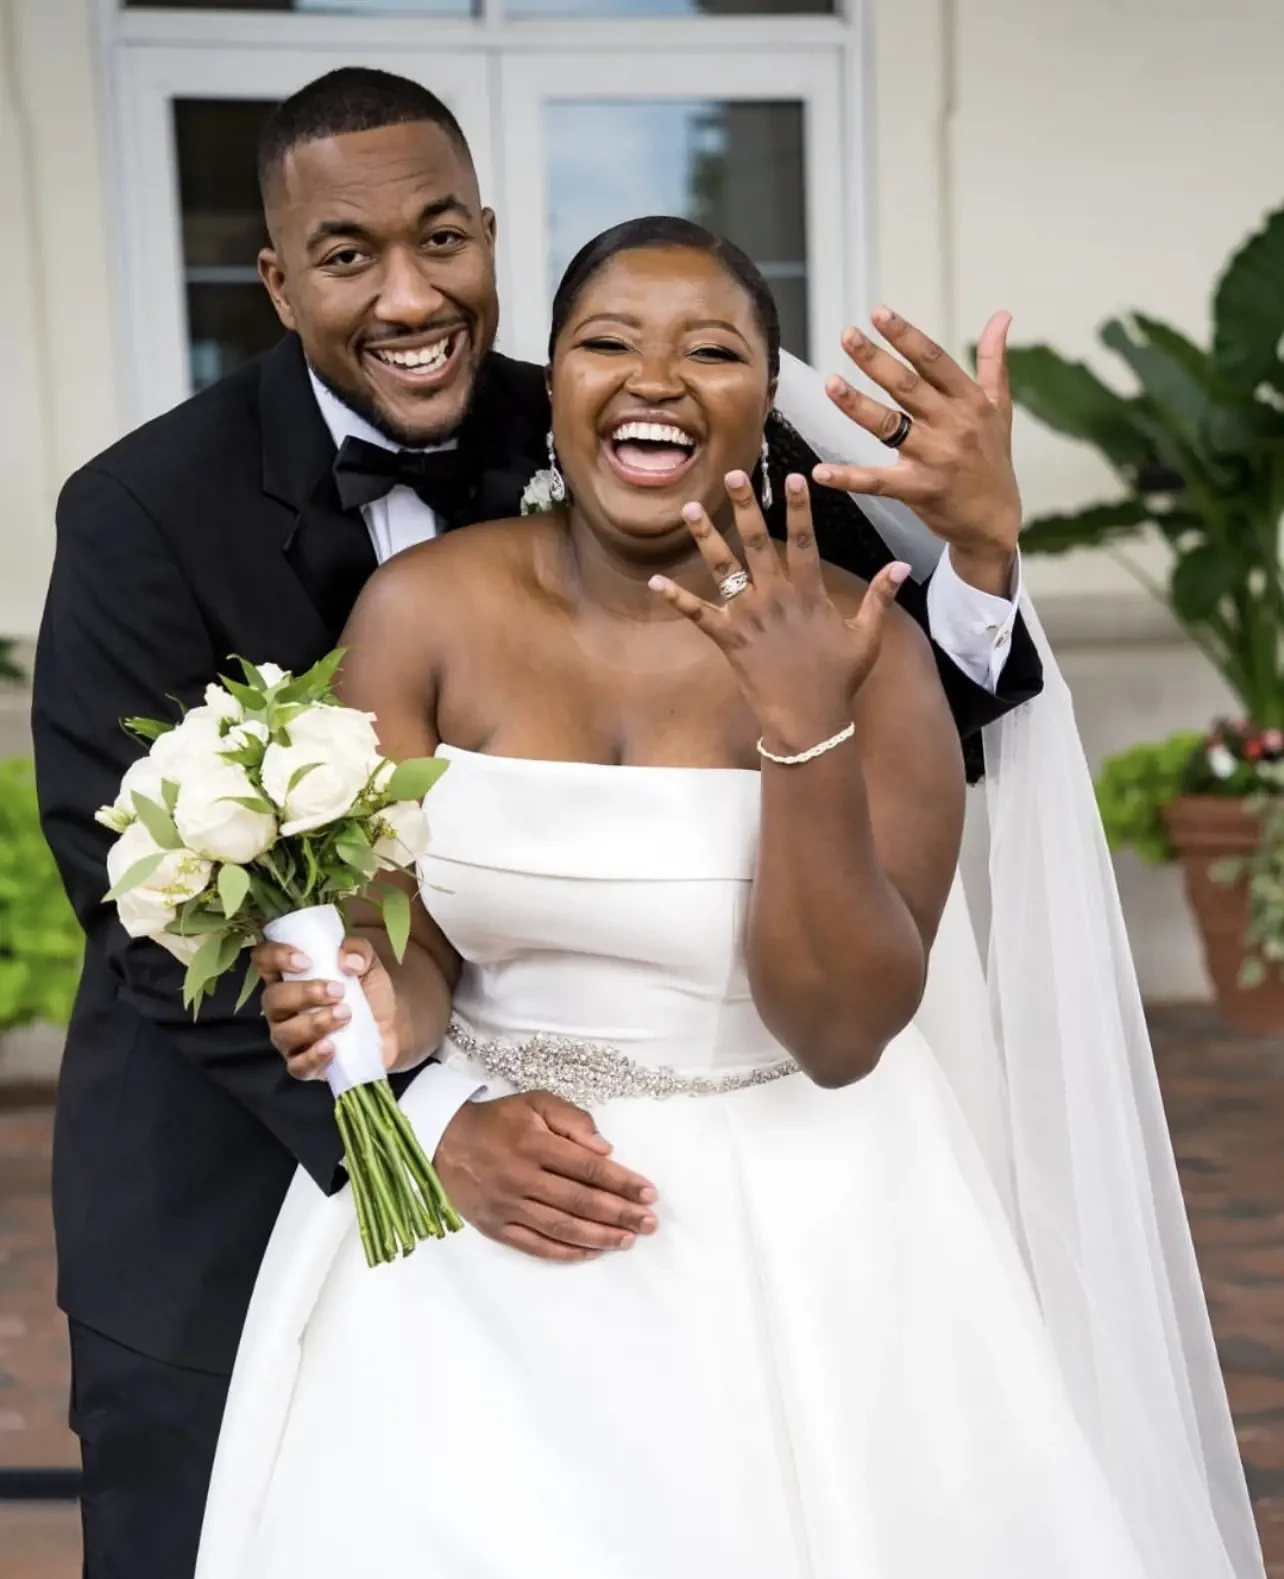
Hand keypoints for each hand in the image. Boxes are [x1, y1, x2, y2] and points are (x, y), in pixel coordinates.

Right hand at [254, 937, 399, 1079]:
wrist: (390, 1027)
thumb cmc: (368, 991)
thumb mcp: (368, 963)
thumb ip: (358, 951)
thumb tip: (347, 960)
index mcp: (289, 975)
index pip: (264, 959)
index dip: (276, 956)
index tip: (306, 961)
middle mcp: (282, 1007)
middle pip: (271, 999)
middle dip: (303, 994)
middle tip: (338, 991)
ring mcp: (290, 1038)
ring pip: (284, 1033)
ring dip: (315, 1022)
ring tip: (346, 1014)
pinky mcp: (305, 1064)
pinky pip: (297, 1066)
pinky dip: (313, 1056)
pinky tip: (332, 1046)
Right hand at [435, 1094, 658, 1260]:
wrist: (442, 1140)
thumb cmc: (499, 1120)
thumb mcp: (535, 1102)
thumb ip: (572, 1119)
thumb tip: (604, 1149)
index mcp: (535, 1144)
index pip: (588, 1169)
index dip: (622, 1183)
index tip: (649, 1194)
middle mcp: (522, 1178)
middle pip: (580, 1201)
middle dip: (620, 1214)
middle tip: (650, 1223)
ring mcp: (508, 1206)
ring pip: (561, 1227)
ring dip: (599, 1236)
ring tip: (628, 1240)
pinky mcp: (496, 1227)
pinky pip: (535, 1245)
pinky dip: (565, 1252)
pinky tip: (590, 1252)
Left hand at [650, 469, 908, 751]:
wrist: (809, 719)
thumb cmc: (839, 680)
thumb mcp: (866, 637)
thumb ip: (880, 598)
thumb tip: (902, 566)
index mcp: (808, 594)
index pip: (805, 540)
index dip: (800, 507)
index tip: (794, 477)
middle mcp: (776, 597)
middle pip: (758, 542)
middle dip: (745, 507)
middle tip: (732, 475)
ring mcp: (749, 617)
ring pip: (724, 569)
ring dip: (706, 538)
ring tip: (690, 509)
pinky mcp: (728, 639)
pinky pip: (698, 615)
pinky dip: (677, 598)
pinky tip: (655, 581)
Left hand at [813, 308, 1020, 595]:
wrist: (995, 521)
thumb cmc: (993, 460)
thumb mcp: (999, 409)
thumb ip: (994, 361)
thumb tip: (1002, 316)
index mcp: (970, 402)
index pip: (934, 361)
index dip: (905, 336)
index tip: (878, 313)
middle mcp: (954, 425)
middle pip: (907, 387)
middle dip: (875, 359)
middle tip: (847, 336)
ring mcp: (936, 458)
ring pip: (889, 427)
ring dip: (857, 405)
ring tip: (830, 383)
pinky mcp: (919, 491)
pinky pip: (877, 482)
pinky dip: (848, 478)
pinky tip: (820, 471)